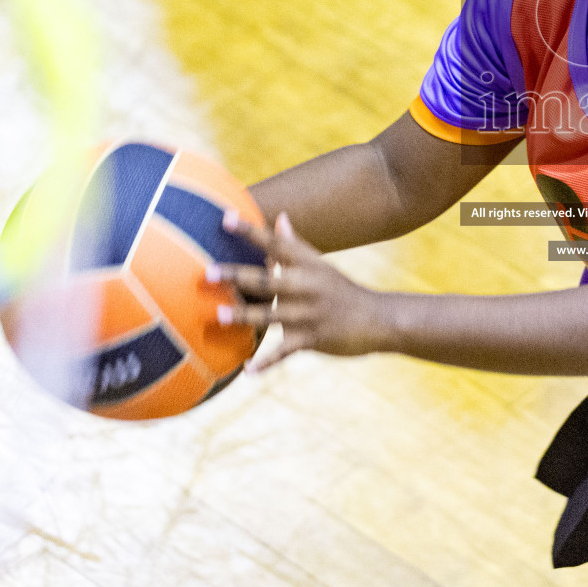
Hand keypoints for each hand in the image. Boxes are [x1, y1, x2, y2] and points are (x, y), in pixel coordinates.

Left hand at [211, 210, 385, 371]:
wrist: (379, 318)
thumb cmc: (342, 290)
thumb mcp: (321, 265)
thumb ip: (295, 244)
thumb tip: (280, 217)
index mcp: (308, 265)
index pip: (276, 244)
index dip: (250, 231)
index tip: (225, 218)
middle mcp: (308, 286)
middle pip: (268, 280)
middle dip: (238, 277)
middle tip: (208, 272)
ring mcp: (310, 314)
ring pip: (272, 316)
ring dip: (245, 317)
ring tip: (218, 316)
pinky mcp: (314, 339)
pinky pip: (285, 351)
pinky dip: (267, 362)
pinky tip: (248, 369)